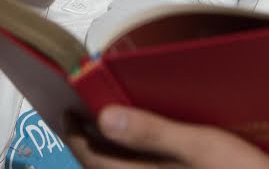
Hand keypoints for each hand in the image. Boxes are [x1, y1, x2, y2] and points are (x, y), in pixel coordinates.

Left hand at [68, 106, 268, 168]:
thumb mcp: (202, 147)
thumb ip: (151, 133)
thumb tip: (103, 116)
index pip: (92, 158)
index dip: (75, 132)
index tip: (66, 107)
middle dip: (91, 142)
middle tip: (85, 112)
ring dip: (113, 153)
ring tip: (113, 124)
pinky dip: (136, 162)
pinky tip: (149, 147)